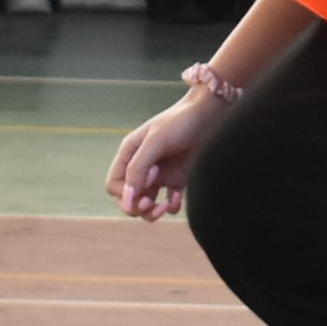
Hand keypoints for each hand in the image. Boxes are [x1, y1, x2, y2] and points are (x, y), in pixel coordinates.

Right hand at [109, 92, 224, 221]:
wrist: (212, 113)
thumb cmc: (182, 121)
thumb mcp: (156, 141)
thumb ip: (138, 167)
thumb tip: (128, 197)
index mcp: (130, 153)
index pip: (114, 185)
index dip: (125, 194)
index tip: (144, 190)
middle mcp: (143, 165)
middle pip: (128, 198)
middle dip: (137, 207)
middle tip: (151, 205)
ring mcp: (160, 174)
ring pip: (146, 204)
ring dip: (152, 212)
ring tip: (165, 208)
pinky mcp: (178, 179)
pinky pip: (168, 202)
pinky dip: (171, 206)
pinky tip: (178, 199)